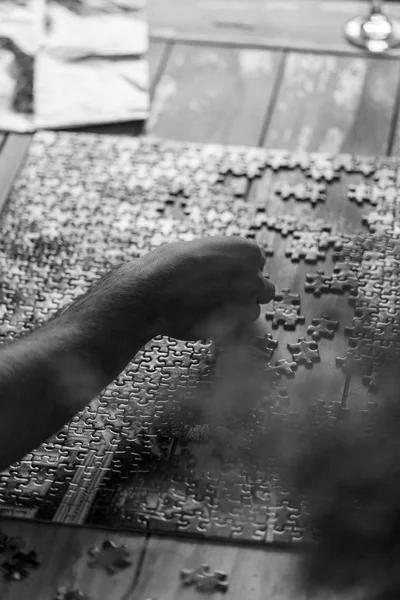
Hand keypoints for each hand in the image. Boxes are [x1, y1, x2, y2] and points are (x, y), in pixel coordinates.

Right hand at [139, 236, 274, 339]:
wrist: (153, 290)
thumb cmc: (168, 266)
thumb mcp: (198, 249)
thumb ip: (220, 260)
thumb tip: (221, 269)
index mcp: (248, 249)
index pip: (257, 264)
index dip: (241, 273)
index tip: (225, 278)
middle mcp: (254, 273)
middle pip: (263, 289)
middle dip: (247, 294)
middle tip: (222, 297)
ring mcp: (248, 300)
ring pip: (253, 311)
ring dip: (236, 313)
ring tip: (207, 309)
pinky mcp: (236, 325)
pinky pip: (239, 330)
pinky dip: (226, 329)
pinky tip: (204, 320)